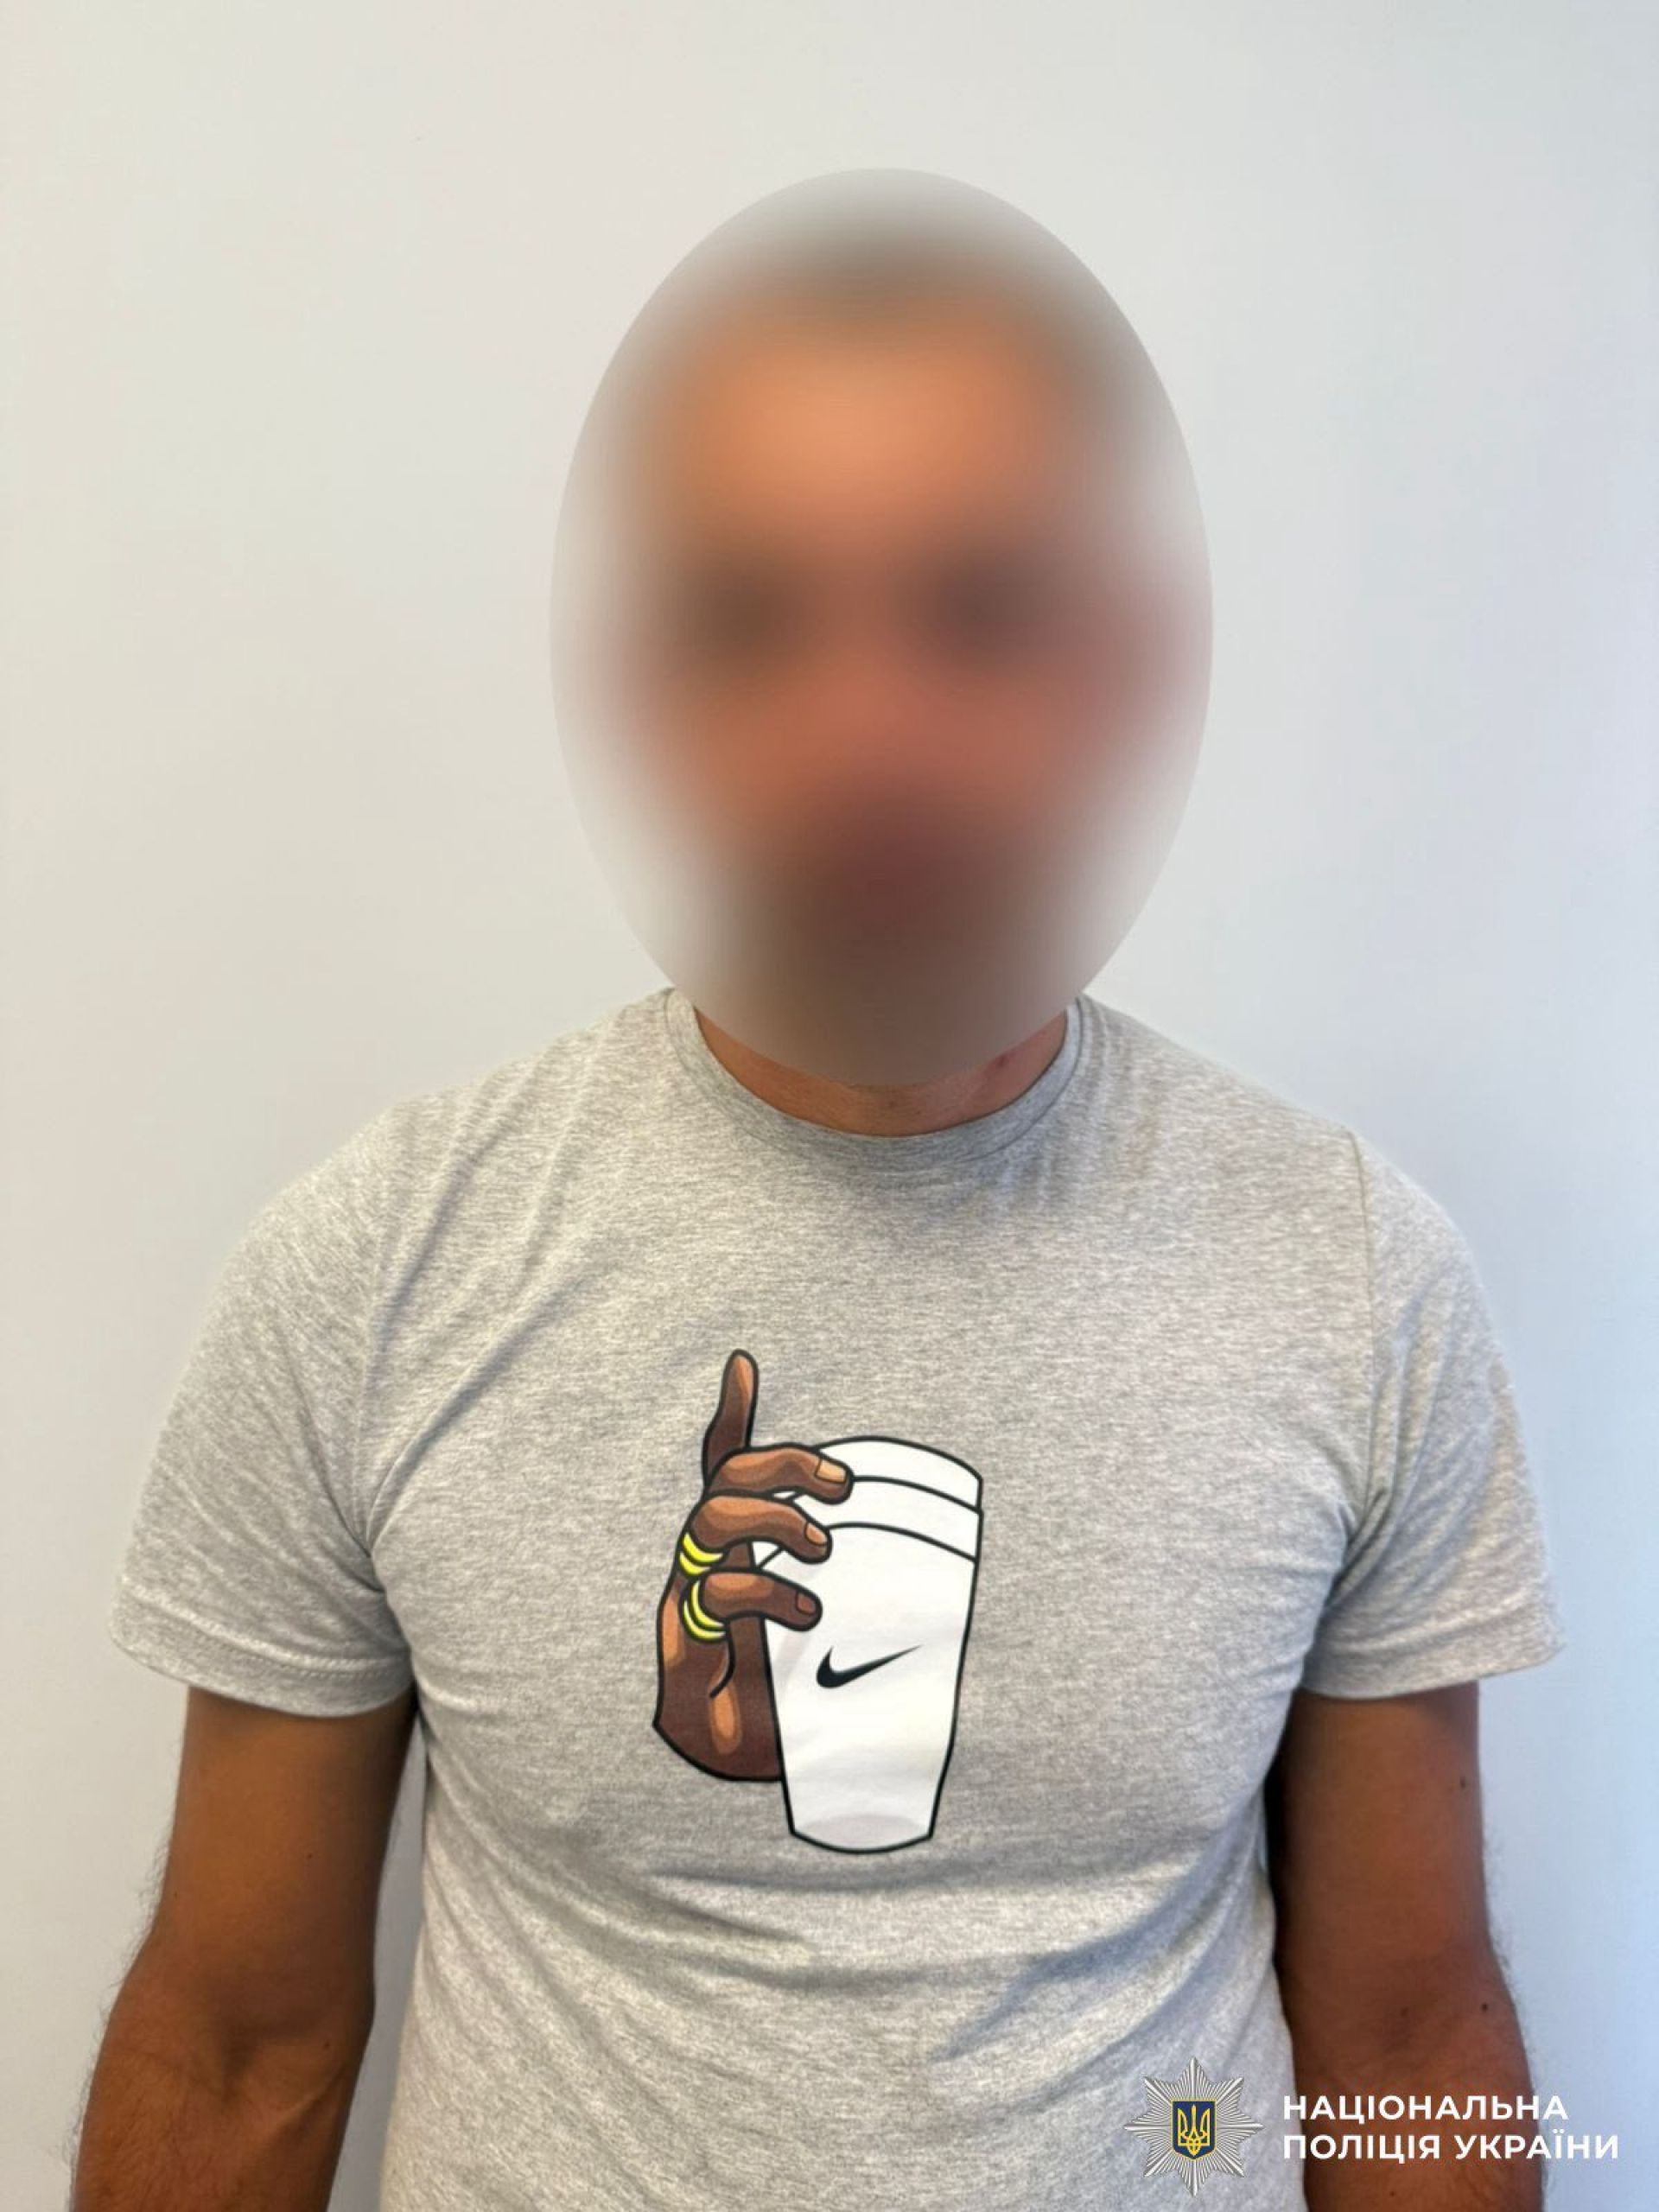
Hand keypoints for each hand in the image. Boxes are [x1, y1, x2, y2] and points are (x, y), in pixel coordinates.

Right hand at [653, 1349, 852, 1778]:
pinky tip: (805, 1608)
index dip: (730, 1418)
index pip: (725, 1470)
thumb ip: (872, 1599)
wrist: (744, 1774)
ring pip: (713, 1518)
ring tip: (825, 1548)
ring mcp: (690, 1599)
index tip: (743, 1366)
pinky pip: (713, 1589)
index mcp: (737, 1552)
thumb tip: (954, 1578)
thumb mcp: (841, 1637)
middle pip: (726, 1479)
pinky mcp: (686, 1643)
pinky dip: (763, 1587)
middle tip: (843, 1489)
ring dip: (775, 1519)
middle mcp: (706, 1564)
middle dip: (785, 1467)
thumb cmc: (795, 1699)